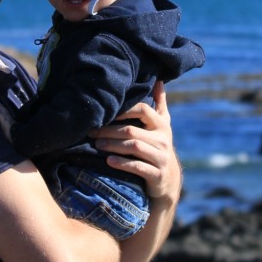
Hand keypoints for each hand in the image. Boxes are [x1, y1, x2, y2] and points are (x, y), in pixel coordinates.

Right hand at [0, 101, 15, 142]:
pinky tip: (1, 117)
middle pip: (3, 109)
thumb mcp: (3, 122)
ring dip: (1, 110)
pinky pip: (4, 117)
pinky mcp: (9, 125)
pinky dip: (2, 115)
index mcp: (6, 115)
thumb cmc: (9, 129)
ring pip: (4, 113)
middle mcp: (8, 116)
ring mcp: (9, 121)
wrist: (17, 137)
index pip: (1, 107)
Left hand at [91, 81, 181, 202]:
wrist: (169, 181)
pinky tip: (109, 161)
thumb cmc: (159, 147)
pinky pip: (137, 166)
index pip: (143, 110)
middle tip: (91, 132)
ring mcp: (161, 157)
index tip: (106, 111)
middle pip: (132, 130)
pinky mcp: (157, 175)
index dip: (125, 109)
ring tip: (97, 144)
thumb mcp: (163, 125)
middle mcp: (163, 140)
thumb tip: (159, 80)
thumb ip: (160, 103)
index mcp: (162, 125)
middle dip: (110, 130)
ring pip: (134, 147)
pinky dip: (122, 163)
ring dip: (112, 145)